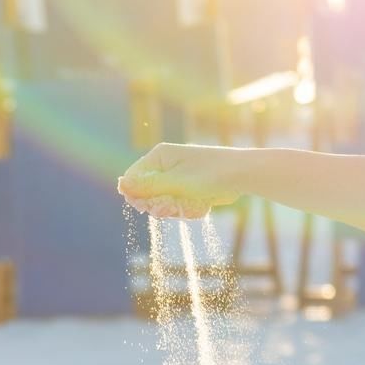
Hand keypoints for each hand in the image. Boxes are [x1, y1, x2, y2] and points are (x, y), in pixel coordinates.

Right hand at [118, 143, 238, 218]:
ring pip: (164, 202)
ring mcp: (177, 176)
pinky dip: (188, 208)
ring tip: (196, 204)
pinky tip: (202, 205)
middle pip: (147, 193)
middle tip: (175, 208)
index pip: (133, 178)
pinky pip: (178, 204)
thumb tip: (121, 186)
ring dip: (177, 208)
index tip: (150, 207)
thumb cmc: (209, 174)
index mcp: (159, 156)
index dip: (138, 196)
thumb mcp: (175, 183)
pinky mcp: (187, 187)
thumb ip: (148, 187)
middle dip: (161, 204)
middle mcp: (165, 164)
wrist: (242, 175)